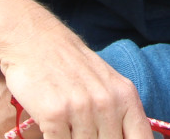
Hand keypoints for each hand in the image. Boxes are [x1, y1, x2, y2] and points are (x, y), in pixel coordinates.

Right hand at [0, 16, 152, 138]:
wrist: (34, 40)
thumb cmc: (71, 65)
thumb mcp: (107, 84)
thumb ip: (122, 115)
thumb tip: (135, 138)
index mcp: (125, 96)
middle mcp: (107, 102)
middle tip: (83, 130)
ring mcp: (81, 108)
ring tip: (68, 126)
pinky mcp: (55, 114)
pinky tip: (53, 128)